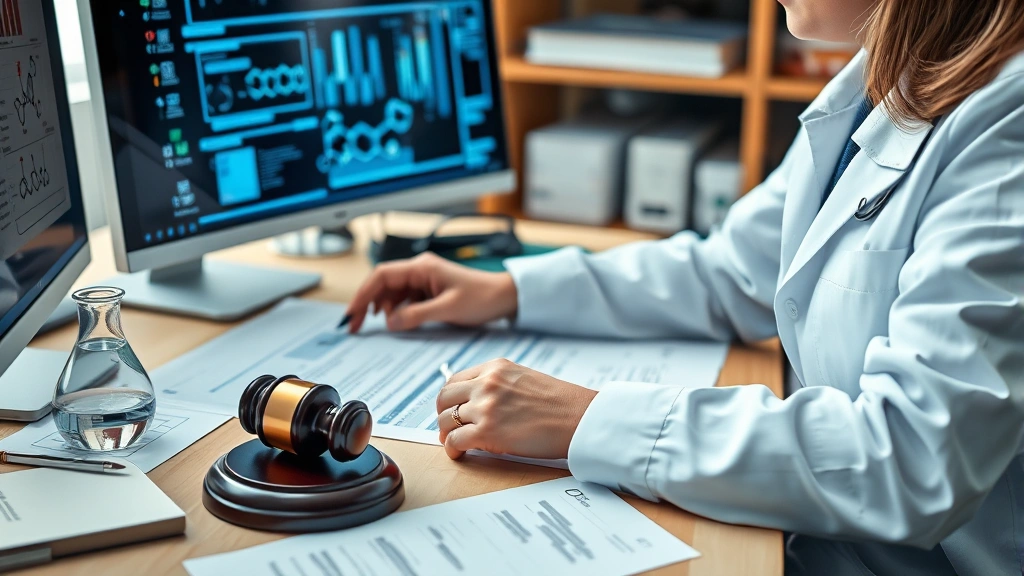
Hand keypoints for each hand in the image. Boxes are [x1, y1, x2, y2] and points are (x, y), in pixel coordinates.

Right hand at [346, 253, 518, 332]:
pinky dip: (397, 310)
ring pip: (393, 292)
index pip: (382, 276)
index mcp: (422, 268)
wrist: (505, 297)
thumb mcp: (448, 309)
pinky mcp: (429, 290)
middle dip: (367, 303)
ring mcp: (424, 280)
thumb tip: (390, 321)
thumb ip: (416, 315)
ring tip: (377, 325)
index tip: (352, 313)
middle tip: (354, 325)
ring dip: (382, 308)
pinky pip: (405, 299)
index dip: (363, 294)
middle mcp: (420, 270)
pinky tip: (395, 321)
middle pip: (383, 284)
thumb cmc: (482, 297)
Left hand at [435, 359, 597, 460]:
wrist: (579, 418)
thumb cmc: (560, 404)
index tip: (451, 409)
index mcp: (496, 368)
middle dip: (442, 414)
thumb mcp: (525, 379)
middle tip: (448, 427)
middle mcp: (486, 384)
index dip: (450, 398)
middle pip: (444, 398)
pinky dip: (452, 449)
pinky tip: (459, 453)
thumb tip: (478, 402)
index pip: (455, 380)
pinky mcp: (487, 431)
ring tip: (456, 442)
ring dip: (446, 433)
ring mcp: (485, 407)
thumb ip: (499, 385)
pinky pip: (454, 440)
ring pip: (445, 420)